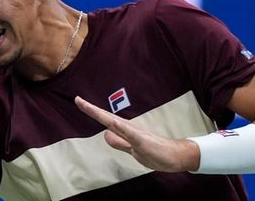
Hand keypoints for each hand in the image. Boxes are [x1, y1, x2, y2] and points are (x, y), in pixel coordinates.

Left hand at [74, 96, 199, 171]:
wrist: (177, 155)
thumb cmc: (157, 152)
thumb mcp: (133, 149)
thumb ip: (120, 142)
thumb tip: (105, 135)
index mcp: (126, 131)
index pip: (105, 120)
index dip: (92, 112)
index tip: (79, 102)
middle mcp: (129, 129)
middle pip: (106, 118)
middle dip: (91, 109)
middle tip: (77, 99)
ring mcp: (135, 134)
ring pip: (114, 122)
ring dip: (100, 115)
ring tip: (87, 106)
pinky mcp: (142, 141)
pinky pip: (128, 133)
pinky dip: (118, 126)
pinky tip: (110, 122)